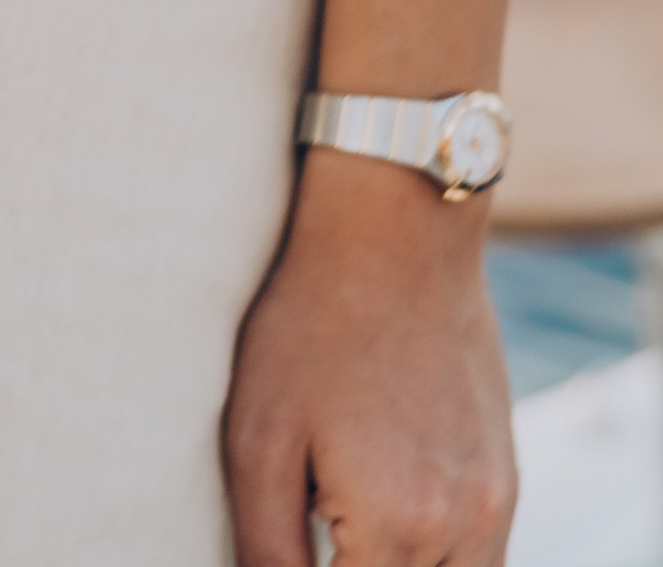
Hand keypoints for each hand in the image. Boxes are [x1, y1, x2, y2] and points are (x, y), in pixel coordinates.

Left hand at [223, 156, 516, 564]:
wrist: (396, 230)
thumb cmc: (311, 322)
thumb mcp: (258, 432)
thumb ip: (268, 545)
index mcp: (398, 526)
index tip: (303, 537)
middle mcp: (463, 527)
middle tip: (321, 529)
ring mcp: (496, 505)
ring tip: (351, 526)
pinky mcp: (506, 479)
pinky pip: (483, 561)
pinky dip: (439, 560)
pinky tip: (388, 516)